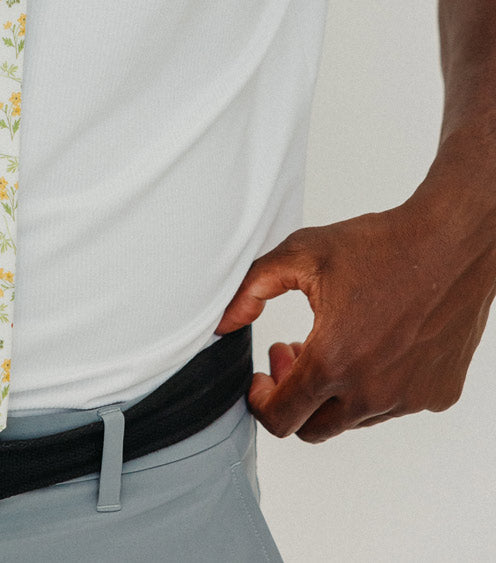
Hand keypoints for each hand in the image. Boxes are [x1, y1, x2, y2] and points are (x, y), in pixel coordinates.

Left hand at [216, 198, 495, 441]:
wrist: (450, 243)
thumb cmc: (379, 245)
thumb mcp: (301, 254)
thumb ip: (252, 289)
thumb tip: (222, 323)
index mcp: (334, 361)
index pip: (281, 419)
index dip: (260, 401)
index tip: (262, 377)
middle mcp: (372, 392)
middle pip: (313, 429)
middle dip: (292, 398)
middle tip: (291, 354)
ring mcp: (408, 398)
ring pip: (354, 418)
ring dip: (334, 390)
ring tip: (333, 340)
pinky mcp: (437, 395)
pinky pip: (394, 406)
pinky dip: (375, 385)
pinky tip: (374, 342)